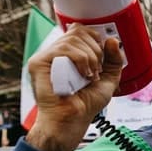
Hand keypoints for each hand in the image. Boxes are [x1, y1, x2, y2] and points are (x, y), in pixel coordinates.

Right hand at [25, 24, 124, 150]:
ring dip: (89, 57)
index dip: (95, 39)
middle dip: (95, 51)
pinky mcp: (38, 63)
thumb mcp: (108, 79)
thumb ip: (114, 60)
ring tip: (90, 76)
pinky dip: (80, 60)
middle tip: (97, 71)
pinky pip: (62, 49)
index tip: (102, 59)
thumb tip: (112, 40)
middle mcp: (55, 53)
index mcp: (68, 53)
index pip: (81, 30)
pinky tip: (83, 75)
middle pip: (78, 31)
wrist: (73, 120)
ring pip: (72, 39)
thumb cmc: (85, 104)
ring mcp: (45, 57)